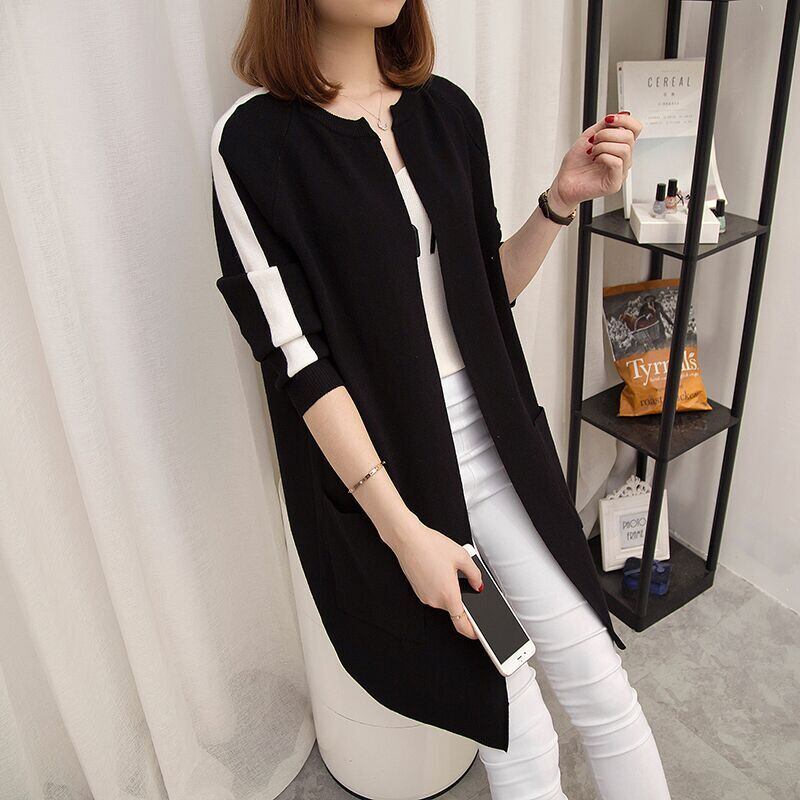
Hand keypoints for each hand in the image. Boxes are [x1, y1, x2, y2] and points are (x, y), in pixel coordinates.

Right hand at [382, 515, 483, 639]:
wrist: (407, 539)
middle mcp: (435, 600)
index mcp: (448, 595)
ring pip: (443, 599)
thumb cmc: (431, 546)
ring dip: (449, 588)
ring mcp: (425, 596)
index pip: (462, 624)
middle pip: (454, 608)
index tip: (479, 632)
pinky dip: (439, 584)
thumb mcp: (462, 556)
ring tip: (447, 566)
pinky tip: (438, 567)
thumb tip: (478, 585)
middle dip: (461, 595)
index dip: (472, 631)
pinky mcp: (418, 590)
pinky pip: (434, 593)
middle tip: (461, 575)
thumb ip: (475, 574)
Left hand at [548, 111, 643, 214]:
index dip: (625, 120)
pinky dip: (603, 157)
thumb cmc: (575, 164)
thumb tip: (623, 114)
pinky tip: (595, 160)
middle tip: (593, 140)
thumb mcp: (589, 136)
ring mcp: (620, 172)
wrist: (564, 182)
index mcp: (619, 147)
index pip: (635, 129)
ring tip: (592, 151)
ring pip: (624, 149)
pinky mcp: (614, 183)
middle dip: (607, 134)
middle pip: (629, 137)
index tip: (609, 119)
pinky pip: (617, 163)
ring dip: (603, 146)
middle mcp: (622, 159)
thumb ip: (605, 125)